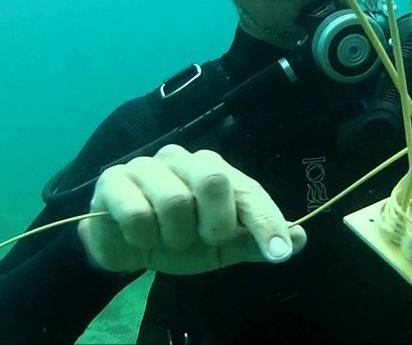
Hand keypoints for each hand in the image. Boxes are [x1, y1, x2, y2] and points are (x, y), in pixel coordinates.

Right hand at [78, 144, 306, 274]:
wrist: (128, 247)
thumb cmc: (182, 238)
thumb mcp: (223, 247)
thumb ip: (257, 241)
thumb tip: (299, 238)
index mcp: (216, 172)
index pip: (249, 192)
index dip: (266, 222)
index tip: (279, 252)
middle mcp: (184, 160)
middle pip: (214, 179)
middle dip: (214, 224)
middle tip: (202, 241)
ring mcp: (146, 166)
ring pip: (174, 200)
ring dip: (174, 238)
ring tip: (167, 241)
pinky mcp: (113, 181)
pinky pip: (135, 213)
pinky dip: (142, 239)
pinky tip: (140, 239)